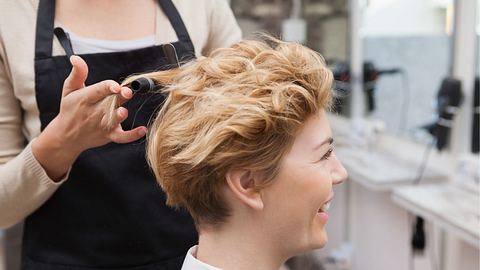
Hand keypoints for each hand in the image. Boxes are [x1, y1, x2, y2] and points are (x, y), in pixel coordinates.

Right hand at [32, 55, 145, 180]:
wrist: (66, 137)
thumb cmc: (70, 110)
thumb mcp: (69, 90)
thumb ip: (78, 73)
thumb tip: (76, 57)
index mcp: (85, 99)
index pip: (98, 91)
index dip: (107, 87)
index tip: (115, 85)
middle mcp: (94, 112)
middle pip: (109, 103)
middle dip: (118, 98)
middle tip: (127, 92)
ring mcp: (102, 125)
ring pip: (113, 120)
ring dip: (119, 116)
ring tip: (124, 111)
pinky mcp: (109, 135)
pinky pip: (122, 137)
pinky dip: (132, 135)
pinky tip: (143, 130)